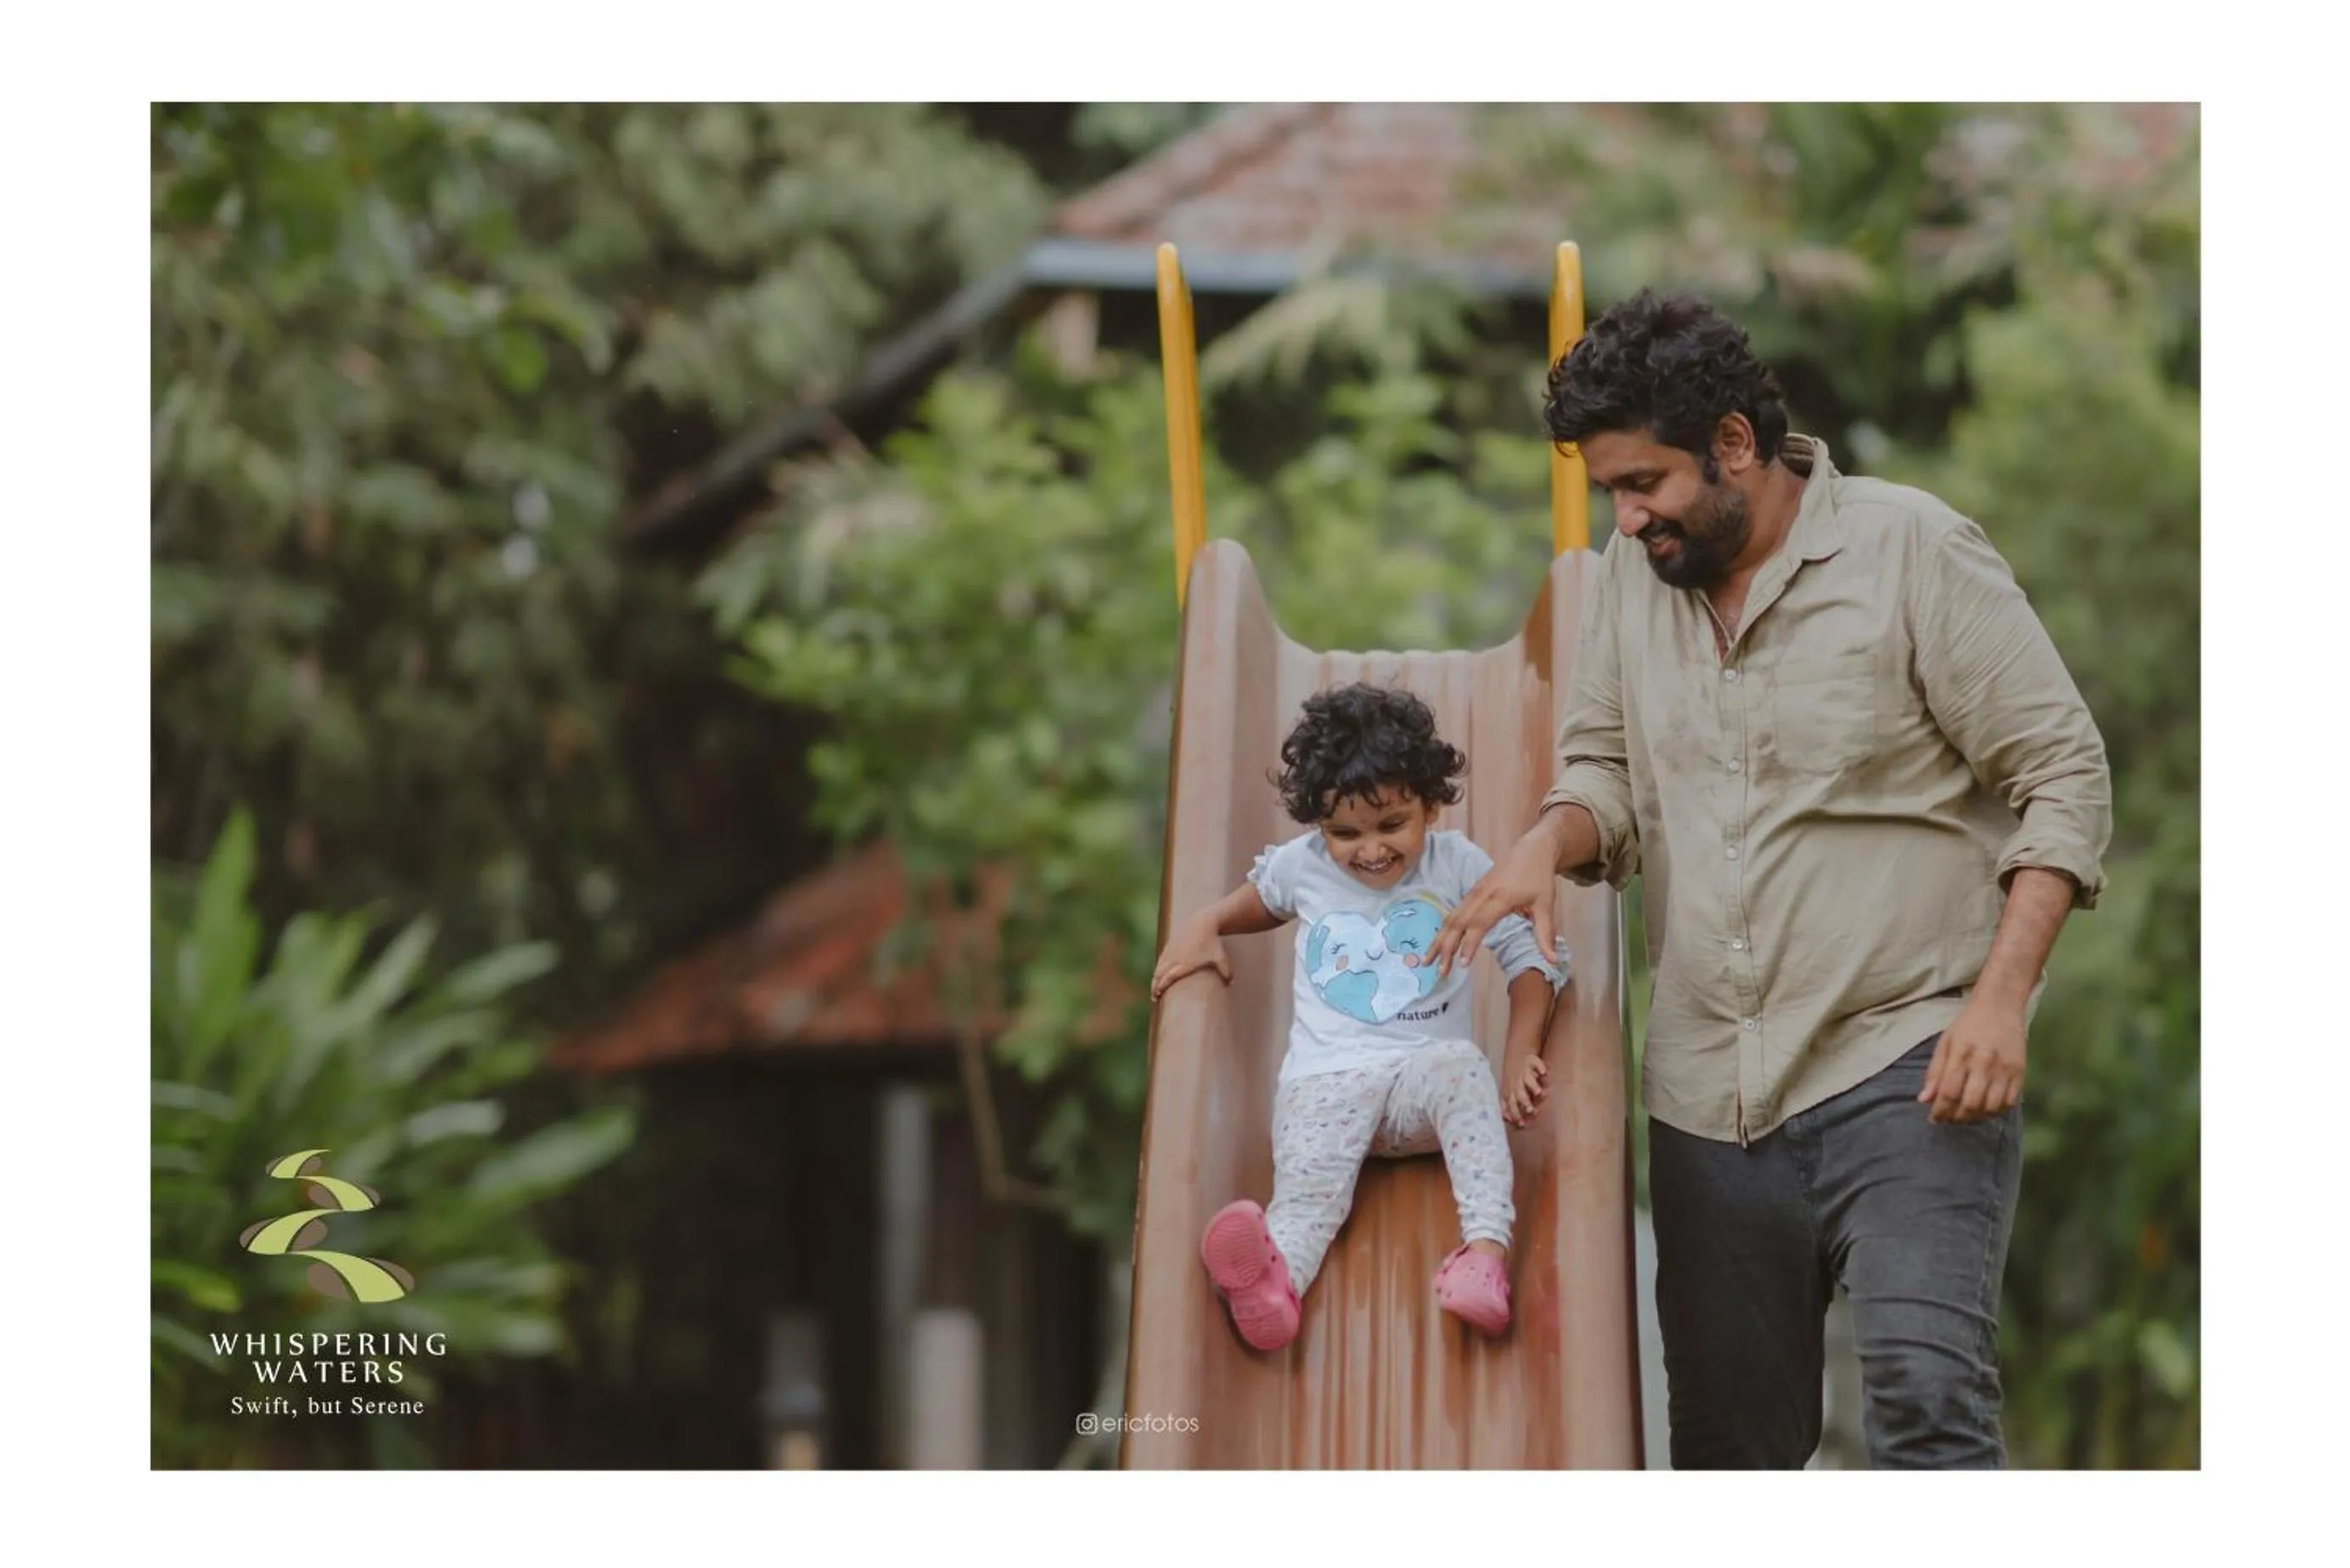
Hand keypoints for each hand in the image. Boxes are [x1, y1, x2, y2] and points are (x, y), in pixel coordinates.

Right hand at [1150, 915, 1230, 1000]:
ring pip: (1158, 968)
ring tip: (1155, 989)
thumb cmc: (1213, 942)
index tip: (1159, 995)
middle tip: (1155, 997)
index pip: (1168, 978)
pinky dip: (1157, 969)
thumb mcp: (1222, 958)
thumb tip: (1231, 984)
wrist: (1203, 923)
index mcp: (1185, 963)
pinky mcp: (1169, 946)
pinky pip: (1160, 960)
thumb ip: (1227, 973)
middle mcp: (1175, 958)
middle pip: (1159, 975)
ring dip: (1155, 979)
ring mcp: (1171, 951)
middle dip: (1155, 986)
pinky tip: (1158, 975)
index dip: (1161, 987)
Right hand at [1428, 826, 1562, 980]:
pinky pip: (1453, 913)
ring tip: (1427, 962)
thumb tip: (1553, 961)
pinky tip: (1437, 945)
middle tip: (1439, 972)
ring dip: (1438, 940)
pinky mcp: (1472, 894)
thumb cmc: (1539, 877)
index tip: (1463, 964)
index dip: (1469, 944)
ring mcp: (1474, 893)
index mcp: (1500, 898)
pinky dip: (1443, 930)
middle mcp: (1481, 895)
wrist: (1531, 850)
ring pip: (1451, 918)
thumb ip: (1545, 935)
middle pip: (1458, 923)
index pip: (1479, 923)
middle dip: (1445, 947)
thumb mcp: (1546, 905)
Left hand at [1501, 1052, 1548, 1126]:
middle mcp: (1517, 1083)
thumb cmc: (1512, 1079)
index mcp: (1510, 1091)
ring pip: (1528, 1080)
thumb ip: (1506, 1106)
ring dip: (1533, 1086)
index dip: (1516, 1114)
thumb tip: (1505, 1119)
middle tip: (1530, 1110)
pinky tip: (1543, 1073)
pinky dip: (1540, 1068)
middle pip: (1520, 1094)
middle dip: (1525, 1102)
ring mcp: (1525, 1072)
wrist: (1516, 1055)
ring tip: (1538, 1093)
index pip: (1512, 1105)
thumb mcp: (1506, 1091)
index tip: (1521, 1124)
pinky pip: (1536, 1064)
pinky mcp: (1532, 1061)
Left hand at [1919, 996, 2026, 1122]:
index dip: (1940, 1111)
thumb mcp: (1945, 1043)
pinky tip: (1985, 1110)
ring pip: (1990, 1107)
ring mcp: (2004, 1069)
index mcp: (1961, 1054)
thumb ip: (1934, 1072)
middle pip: (1970, 1104)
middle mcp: (1984, 1062)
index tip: (1934, 1118)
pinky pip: (2009, 1103)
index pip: (1949, 1092)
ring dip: (1975, 1118)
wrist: (2000, 1006)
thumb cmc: (1968, 1025)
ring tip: (1965, 1116)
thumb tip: (1924, 1100)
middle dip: (1956, 1118)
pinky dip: (1996, 1112)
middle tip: (1949, 1120)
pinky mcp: (2020, 1072)